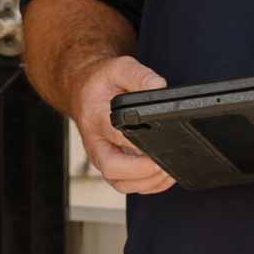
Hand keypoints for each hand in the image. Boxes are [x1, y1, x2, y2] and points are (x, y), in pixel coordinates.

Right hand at [73, 52, 175, 196]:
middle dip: (141, 172)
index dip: (136, 142)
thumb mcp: (120, 67)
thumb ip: (140, 76)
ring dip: (147, 183)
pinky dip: (147, 186)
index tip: (158, 142)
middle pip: (112, 169)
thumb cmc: (102, 83)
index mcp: (95, 117)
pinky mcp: (110, 164)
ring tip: (169, 172)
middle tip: (164, 164)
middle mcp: (95, 142)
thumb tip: (159, 87)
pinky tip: (163, 176)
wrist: (84, 91)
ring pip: (120, 183)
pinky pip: (126, 184)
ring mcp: (101, 156)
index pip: (114, 134)